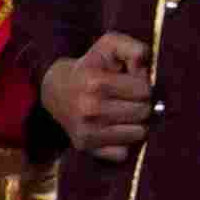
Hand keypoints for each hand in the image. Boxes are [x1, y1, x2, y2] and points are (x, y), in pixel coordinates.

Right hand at [46, 30, 154, 161]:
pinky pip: (123, 153)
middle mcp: (90, 109)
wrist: (55, 90)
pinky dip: (123, 142)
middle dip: (142, 103)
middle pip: (143, 112)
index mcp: (96, 83)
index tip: (132, 82)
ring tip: (124, 112)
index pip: (144, 90)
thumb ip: (132, 48)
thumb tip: (144, 65)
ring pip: (138, 134)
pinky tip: (115, 128)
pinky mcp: (86, 147)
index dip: (143, 84)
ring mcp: (87, 131)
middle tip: (129, 98)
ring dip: (136, 123)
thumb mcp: (108, 46)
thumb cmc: (89, 66)